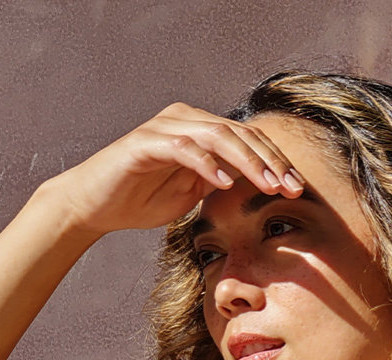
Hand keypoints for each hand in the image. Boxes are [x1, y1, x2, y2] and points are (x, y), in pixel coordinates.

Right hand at [40, 102, 305, 236]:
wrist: (93, 206)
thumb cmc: (142, 199)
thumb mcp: (194, 193)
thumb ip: (222, 181)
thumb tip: (262, 184)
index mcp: (199, 129)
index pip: (248, 139)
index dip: (276, 161)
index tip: (298, 188)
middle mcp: (183, 120)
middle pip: (239, 133)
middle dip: (270, 161)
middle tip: (291, 188)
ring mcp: (163, 128)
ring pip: (216, 135)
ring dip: (247, 161)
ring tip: (268, 185)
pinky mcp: (143, 143)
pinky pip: (183, 147)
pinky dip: (207, 163)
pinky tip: (224, 183)